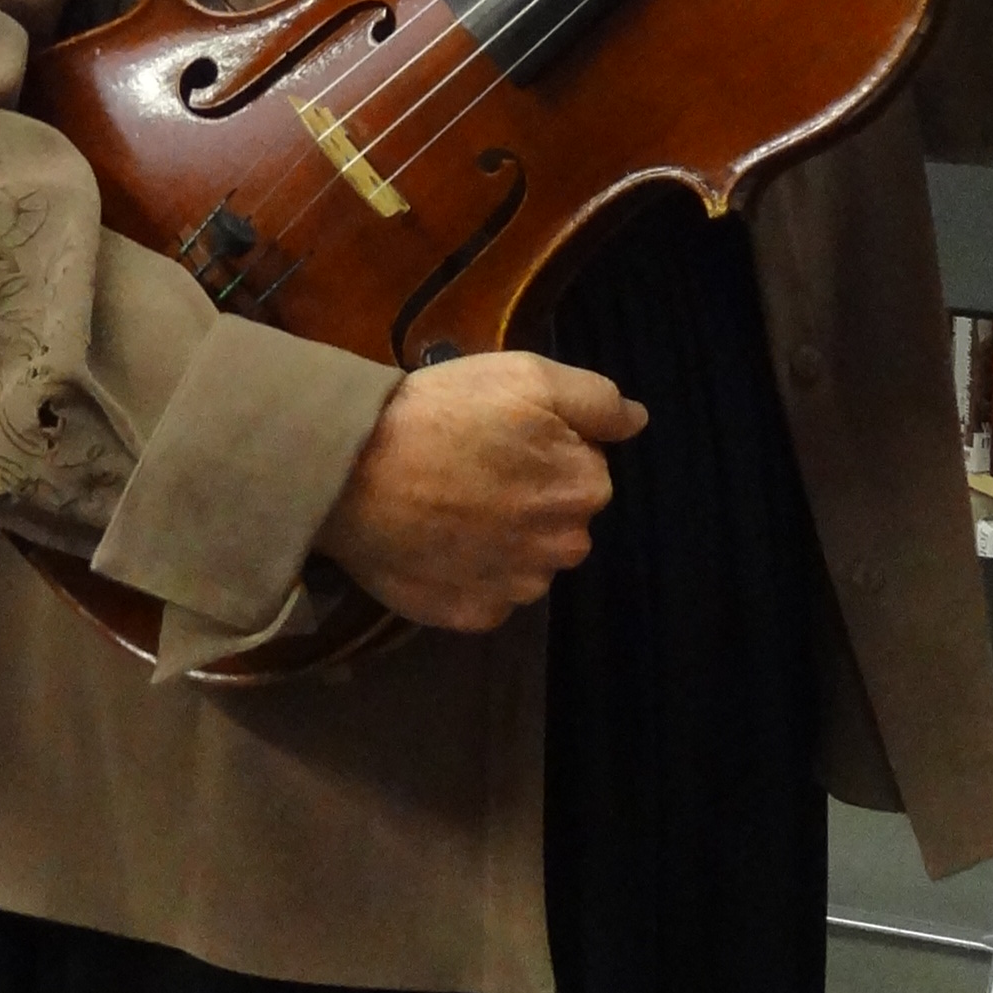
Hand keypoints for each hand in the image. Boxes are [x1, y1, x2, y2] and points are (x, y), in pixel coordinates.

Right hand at [315, 353, 645, 631]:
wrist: (353, 471)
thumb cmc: (445, 412)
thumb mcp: (527, 376)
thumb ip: (596, 400)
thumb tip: (638, 422)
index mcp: (585, 488)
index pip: (586, 469)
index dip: (546, 449)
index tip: (501, 437)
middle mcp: (564, 548)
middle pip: (559, 521)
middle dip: (531, 500)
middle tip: (472, 470)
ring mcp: (517, 590)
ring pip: (526, 562)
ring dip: (502, 541)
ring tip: (449, 509)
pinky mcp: (472, 616)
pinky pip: (486, 596)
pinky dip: (469, 575)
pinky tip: (436, 545)